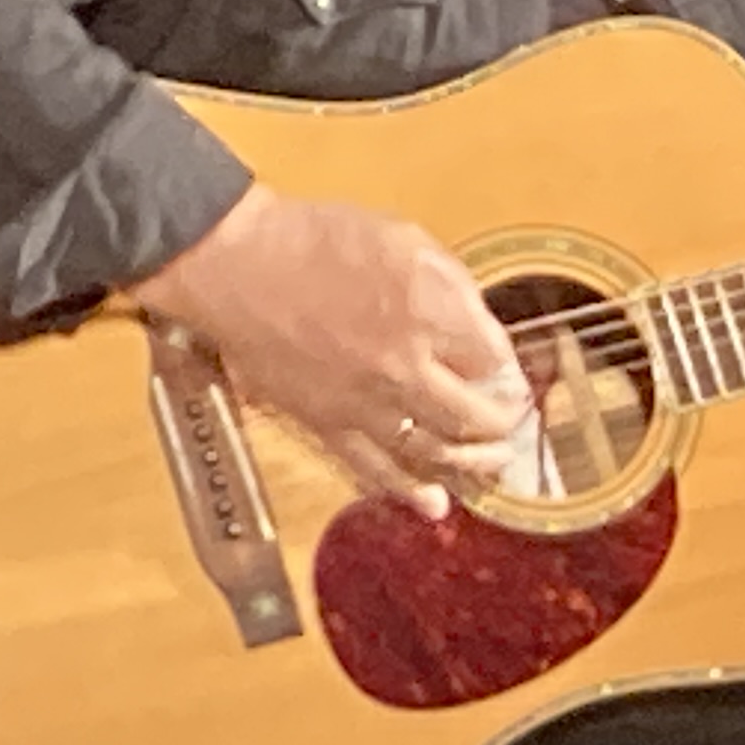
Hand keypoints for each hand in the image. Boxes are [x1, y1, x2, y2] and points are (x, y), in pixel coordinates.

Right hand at [132, 185, 529, 515]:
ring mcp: (364, 402)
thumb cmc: (317, 240)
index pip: (492, 357)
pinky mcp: (326, 424)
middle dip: (502, 421)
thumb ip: (451, 286)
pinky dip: (408, 490)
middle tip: (510, 420)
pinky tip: (437, 505)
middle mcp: (403, 366)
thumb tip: (479, 329)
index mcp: (428, 312)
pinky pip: (374, 468)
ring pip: (434, 450)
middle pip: (474, 414)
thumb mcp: (404, 238)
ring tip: (493, 465)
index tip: (504, 368)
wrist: (235, 264)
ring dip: (473, 463)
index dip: (504, 365)